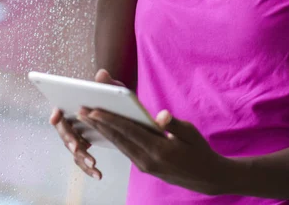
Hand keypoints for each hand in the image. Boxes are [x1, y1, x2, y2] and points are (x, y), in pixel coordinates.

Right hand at [49, 69, 125, 179]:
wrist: (117, 108)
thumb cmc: (110, 95)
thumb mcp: (111, 88)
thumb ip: (106, 82)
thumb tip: (102, 73)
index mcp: (72, 105)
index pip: (60, 108)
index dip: (56, 113)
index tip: (55, 116)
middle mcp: (69, 121)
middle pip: (64, 132)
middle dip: (70, 140)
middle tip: (77, 146)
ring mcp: (74, 135)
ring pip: (72, 149)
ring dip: (81, 157)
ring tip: (93, 163)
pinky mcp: (82, 146)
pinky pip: (81, 159)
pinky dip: (88, 168)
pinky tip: (98, 174)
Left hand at [77, 107, 227, 194]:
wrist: (205, 177)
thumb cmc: (198, 150)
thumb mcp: (190, 133)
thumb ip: (173, 124)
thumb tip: (160, 115)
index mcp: (159, 149)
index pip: (129, 131)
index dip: (110, 120)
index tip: (94, 110)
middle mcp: (147, 160)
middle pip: (118, 139)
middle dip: (99, 124)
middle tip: (82, 110)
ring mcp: (145, 165)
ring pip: (119, 145)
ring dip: (103, 131)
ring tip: (88, 118)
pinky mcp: (145, 166)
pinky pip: (125, 150)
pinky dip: (114, 138)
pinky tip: (105, 130)